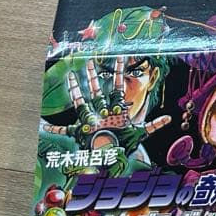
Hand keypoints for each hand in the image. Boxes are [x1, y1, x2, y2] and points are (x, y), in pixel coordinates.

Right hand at [43, 58, 170, 155]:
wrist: (115, 158)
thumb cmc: (125, 145)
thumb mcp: (140, 133)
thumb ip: (154, 125)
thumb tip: (170, 118)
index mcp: (115, 109)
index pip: (116, 86)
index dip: (117, 72)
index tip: (118, 57)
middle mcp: (101, 112)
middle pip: (96, 89)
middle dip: (93, 75)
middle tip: (90, 60)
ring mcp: (90, 120)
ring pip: (81, 101)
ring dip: (75, 90)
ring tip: (70, 75)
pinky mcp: (80, 132)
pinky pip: (65, 129)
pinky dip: (55, 128)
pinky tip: (46, 124)